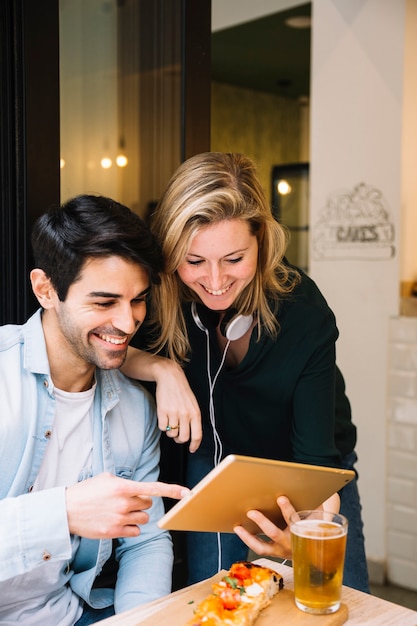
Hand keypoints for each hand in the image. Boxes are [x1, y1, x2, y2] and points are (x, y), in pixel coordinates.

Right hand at [65, 472, 188, 538]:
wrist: (66, 510)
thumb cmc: (86, 491)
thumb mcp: (106, 478)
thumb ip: (125, 482)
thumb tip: (138, 488)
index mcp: (123, 487)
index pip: (153, 488)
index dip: (172, 490)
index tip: (187, 492)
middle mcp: (123, 503)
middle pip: (148, 503)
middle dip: (140, 501)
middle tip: (125, 500)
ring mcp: (119, 519)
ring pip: (143, 518)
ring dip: (136, 515)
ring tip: (119, 511)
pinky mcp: (114, 532)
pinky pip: (135, 532)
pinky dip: (131, 528)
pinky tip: (118, 522)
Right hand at [153, 358, 201, 452]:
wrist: (170, 378)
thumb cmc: (182, 392)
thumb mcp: (193, 404)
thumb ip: (193, 419)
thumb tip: (191, 436)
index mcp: (195, 413)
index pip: (197, 435)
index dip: (194, 445)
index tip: (191, 449)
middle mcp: (185, 414)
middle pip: (183, 438)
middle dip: (179, 439)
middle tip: (177, 435)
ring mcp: (173, 413)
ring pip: (171, 434)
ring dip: (170, 432)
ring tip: (171, 422)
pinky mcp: (162, 411)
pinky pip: (162, 427)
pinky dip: (163, 425)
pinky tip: (164, 417)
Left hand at [233, 490, 340, 559]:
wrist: (314, 550)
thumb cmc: (313, 525)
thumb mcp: (317, 514)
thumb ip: (313, 503)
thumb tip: (307, 483)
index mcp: (302, 532)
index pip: (294, 519)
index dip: (287, 509)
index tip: (280, 498)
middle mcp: (291, 543)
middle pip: (275, 533)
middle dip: (262, 522)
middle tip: (251, 512)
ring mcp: (281, 550)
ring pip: (262, 546)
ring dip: (249, 537)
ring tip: (238, 527)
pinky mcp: (274, 552)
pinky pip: (259, 548)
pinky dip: (249, 540)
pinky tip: (240, 530)